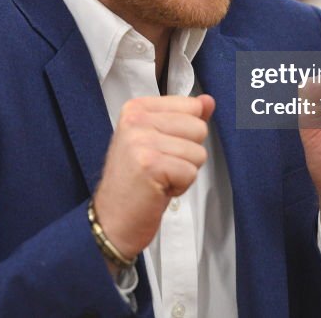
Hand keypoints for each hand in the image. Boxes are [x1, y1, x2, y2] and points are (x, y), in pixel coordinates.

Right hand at [93, 94, 214, 264]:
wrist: (112, 219)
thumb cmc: (136, 182)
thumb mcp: (159, 142)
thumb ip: (184, 118)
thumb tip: (208, 101)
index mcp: (136, 108)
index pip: (191, 106)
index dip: (187, 134)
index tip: (162, 148)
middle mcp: (135, 119)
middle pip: (198, 128)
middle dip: (188, 154)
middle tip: (161, 167)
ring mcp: (140, 140)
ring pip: (198, 152)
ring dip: (184, 172)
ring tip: (159, 178)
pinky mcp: (149, 164)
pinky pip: (190, 172)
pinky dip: (180, 187)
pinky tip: (158, 189)